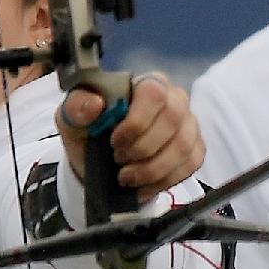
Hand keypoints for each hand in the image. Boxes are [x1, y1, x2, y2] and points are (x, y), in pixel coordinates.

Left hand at [55, 72, 204, 202]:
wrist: (99, 164)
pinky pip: (191, 164)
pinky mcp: (195, 148)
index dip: (136, 121)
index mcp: (144, 84)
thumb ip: (77, 107)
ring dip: (151, 169)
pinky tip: (142, 184)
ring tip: (126, 176)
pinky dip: (163, 180)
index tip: (114, 141)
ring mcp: (188, 124)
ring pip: (183, 147)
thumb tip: (94, 104)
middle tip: (119, 160)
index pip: (153, 93)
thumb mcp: (72, 119)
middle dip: (143, 148)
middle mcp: (173, 99)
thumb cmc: (89, 133)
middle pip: (173, 119)